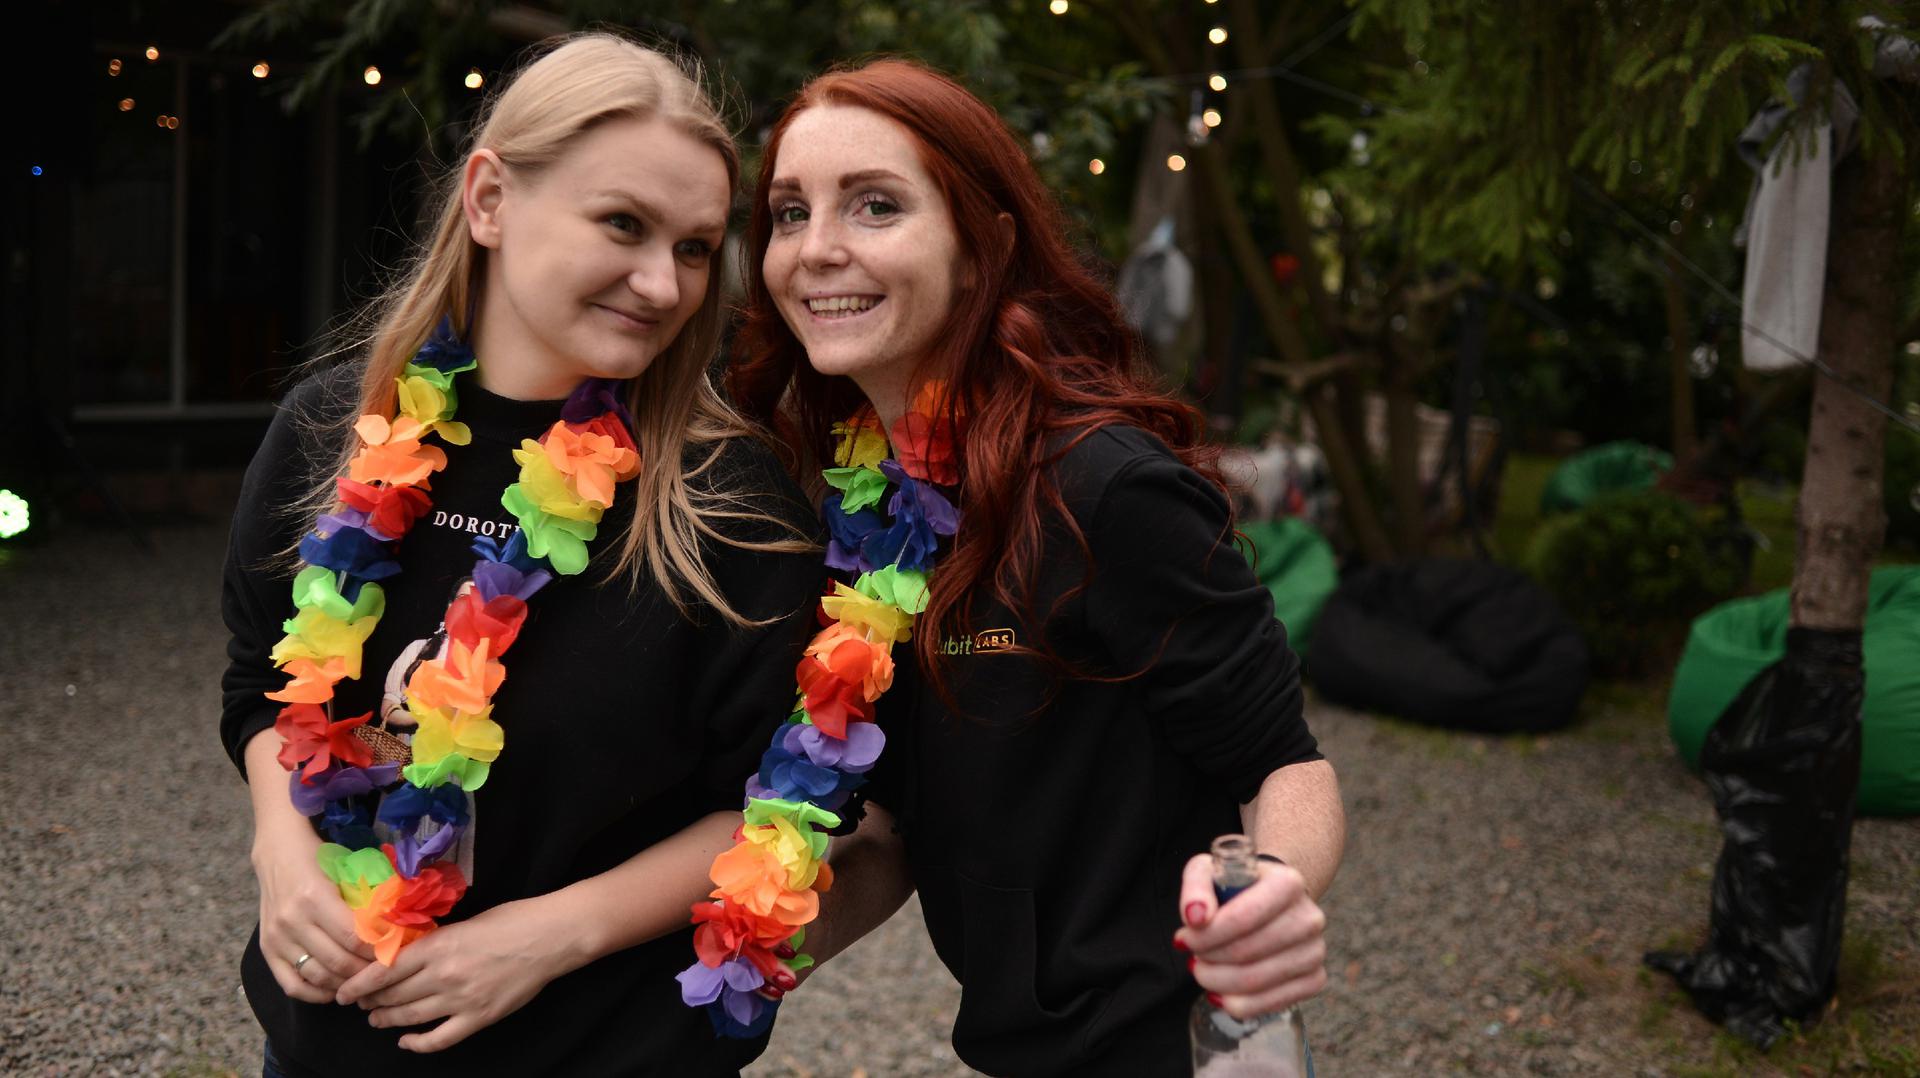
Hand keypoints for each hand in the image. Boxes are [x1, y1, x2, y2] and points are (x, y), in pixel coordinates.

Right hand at [252, 828, 375, 1002]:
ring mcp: (277, 938)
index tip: (395, 954)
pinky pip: (291, 985)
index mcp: (315, 899)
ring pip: (318, 976)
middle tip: (385, 973)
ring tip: (364, 982)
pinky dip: (315, 993)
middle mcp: (293, 921)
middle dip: (366, 971)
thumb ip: (362, 902)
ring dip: (345, 984)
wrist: (277, 852)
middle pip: (338, 962)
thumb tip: (392, 931)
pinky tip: (334, 990)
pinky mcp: (266, 950)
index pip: (353, 938)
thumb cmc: (317, 858)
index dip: (377, 951)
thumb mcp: (343, 872)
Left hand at [333, 898, 581, 1052]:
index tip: (343, 992)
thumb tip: (405, 956)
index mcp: (438, 946)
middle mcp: (443, 975)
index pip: (384, 971)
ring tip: (377, 1020)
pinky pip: (439, 1039)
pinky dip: (418, 1044)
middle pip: (393, 996)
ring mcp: (461, 1000)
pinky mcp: (479, 1018)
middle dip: (371, 1002)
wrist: (550, 937)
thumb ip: (433, 942)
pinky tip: (406, 1041)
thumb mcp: (463, 923)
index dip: (359, 985)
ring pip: (411, 1017)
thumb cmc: (510, 920)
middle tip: (361, 1004)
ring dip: (388, 1020)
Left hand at [1174, 853, 1327, 1019]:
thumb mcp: (1208, 871)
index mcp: (1288, 883)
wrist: (1270, 899)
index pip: (1243, 918)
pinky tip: (1221, 991)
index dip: (1206, 936)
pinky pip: (1271, 1004)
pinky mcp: (1315, 978)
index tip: (1184, 938)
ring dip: (1217, 982)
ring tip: (1203, 970)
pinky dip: (1238, 1004)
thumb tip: (1195, 917)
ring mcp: (1315, 951)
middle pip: (1246, 953)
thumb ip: (1196, 888)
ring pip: (1255, 982)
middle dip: (1208, 959)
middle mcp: (1309, 917)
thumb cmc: (1235, 886)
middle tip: (1193, 955)